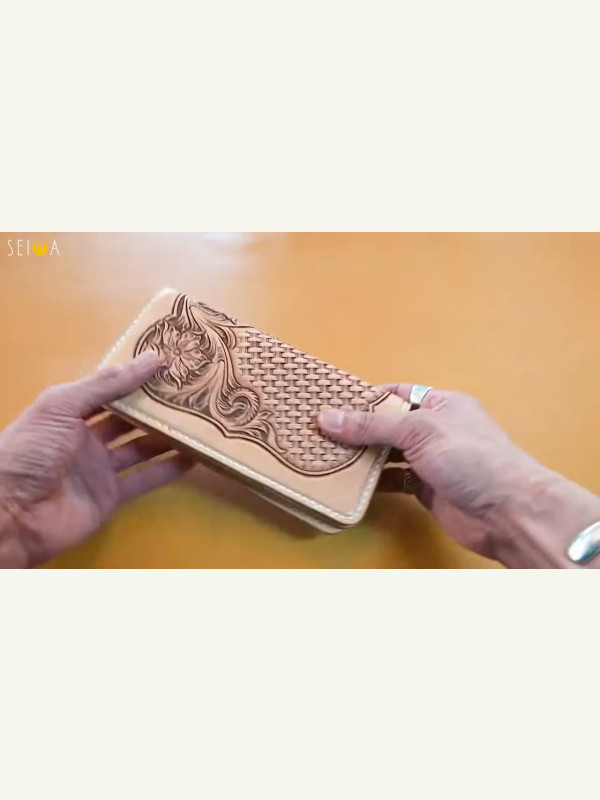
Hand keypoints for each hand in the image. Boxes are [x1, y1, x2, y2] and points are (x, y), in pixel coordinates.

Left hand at [0, 353, 189, 567]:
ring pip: (141, 447)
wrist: (12, 514)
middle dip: (156, 406)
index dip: (136, 378)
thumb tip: (151, 360)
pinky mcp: (111, 497)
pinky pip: (145, 480)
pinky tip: (193, 457)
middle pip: (129, 418)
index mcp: (68, 412)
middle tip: (190, 391)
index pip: (109, 390)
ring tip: (199, 420)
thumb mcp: (61, 406)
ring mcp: (99, 469)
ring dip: (167, 435)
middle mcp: (85, 438)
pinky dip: (168, 470)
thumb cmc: (31, 451)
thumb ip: (105, 384)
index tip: (169, 365)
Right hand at [319, 384, 599, 566]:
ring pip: (389, 455)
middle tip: (319, 432)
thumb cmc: (470, 457)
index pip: (397, 394)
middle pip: (389, 425)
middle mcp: (435, 430)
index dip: (366, 398)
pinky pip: (394, 481)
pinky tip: (349, 483)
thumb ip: (373, 425)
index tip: (332, 403)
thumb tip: (326, 417)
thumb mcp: (420, 430)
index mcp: (441, 404)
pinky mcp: (427, 490)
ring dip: (362, 457)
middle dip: (358, 429)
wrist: (508, 511)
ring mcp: (431, 461)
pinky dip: (374, 482)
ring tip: (325, 456)